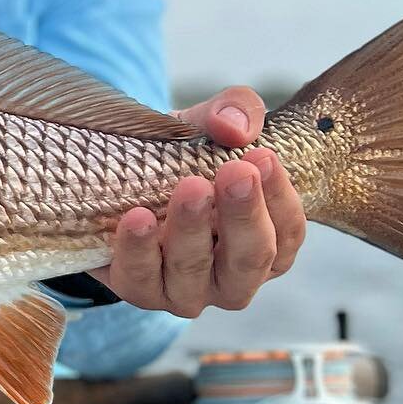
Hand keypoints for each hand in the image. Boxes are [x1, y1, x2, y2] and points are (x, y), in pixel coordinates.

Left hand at [90, 87, 306, 315]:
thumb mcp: (207, 125)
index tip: (263, 157)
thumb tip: (234, 124)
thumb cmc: (178, 157)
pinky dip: (139, 250)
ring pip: (195, 273)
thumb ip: (233, 112)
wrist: (114, 176)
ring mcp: (185, 290)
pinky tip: (138, 218)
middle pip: (250, 260)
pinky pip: (140, 279)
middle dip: (244, 215)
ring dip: (193, 230)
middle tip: (236, 172)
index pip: (287, 233)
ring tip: (190, 188)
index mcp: (263, 242)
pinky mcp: (137, 288)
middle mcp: (230, 277)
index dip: (280, 198)